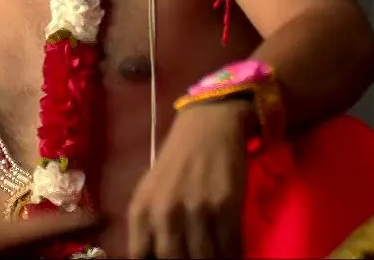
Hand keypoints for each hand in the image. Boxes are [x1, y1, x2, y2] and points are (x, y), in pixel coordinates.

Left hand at [127, 100, 251, 257]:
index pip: (141, 257)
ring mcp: (196, 210)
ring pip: (205, 258)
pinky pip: (230, 246)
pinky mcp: (226, 205)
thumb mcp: (149, 192)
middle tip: (196, 257)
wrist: (209, 127)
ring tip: (215, 256)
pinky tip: (231, 253)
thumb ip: (147, 227)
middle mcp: (165, 213)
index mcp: (141, 210)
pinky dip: (232, 255)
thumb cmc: (176, 162)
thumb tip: (155, 258)